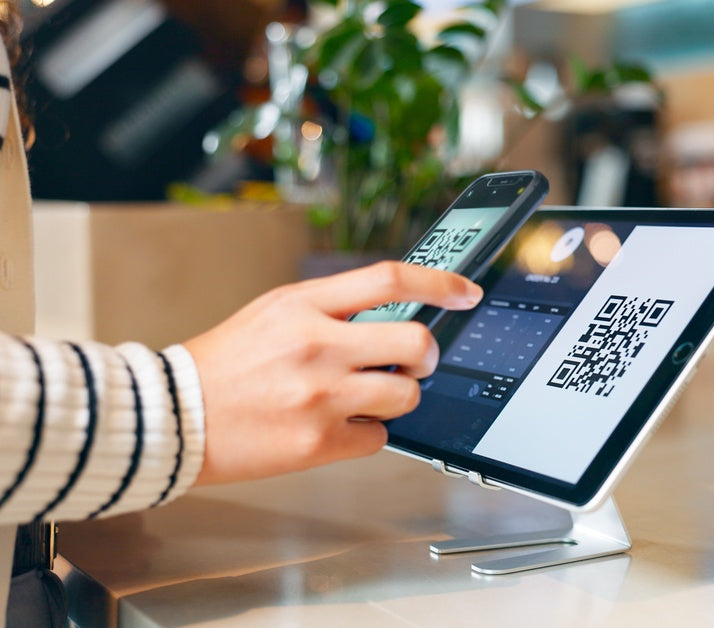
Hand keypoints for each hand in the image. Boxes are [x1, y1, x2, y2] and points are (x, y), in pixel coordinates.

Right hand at [184, 262, 482, 484]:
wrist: (172, 417)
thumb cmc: (224, 365)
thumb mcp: (275, 312)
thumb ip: (333, 307)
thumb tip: (396, 313)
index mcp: (304, 305)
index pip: (390, 280)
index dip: (440, 283)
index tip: (466, 291)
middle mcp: (316, 346)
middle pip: (415, 343)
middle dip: (427, 356)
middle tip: (415, 363)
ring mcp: (320, 396)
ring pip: (406, 396)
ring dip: (398, 398)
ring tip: (364, 397)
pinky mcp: (318, 443)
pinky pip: (378, 438)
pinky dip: (367, 434)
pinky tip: (337, 426)